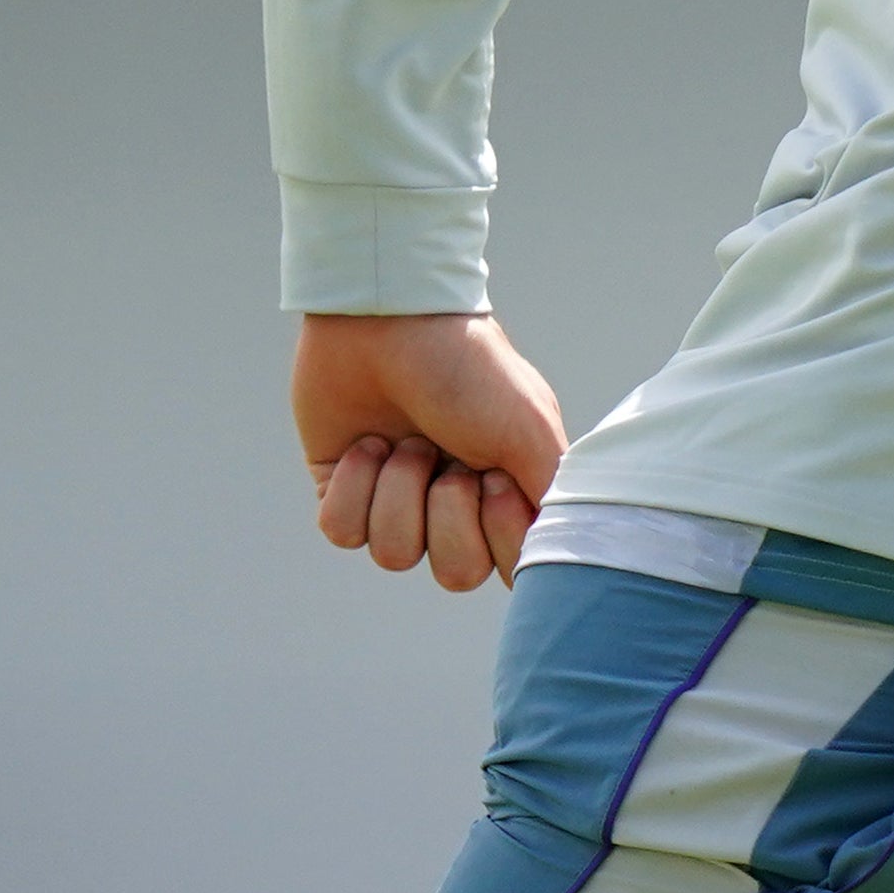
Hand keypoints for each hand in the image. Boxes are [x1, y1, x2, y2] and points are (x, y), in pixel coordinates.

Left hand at [295, 311, 567, 589]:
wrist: (389, 319)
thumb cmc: (470, 369)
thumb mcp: (531, 429)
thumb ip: (550, 500)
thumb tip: (552, 559)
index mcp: (506, 491)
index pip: (510, 566)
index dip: (498, 534)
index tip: (493, 480)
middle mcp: (454, 505)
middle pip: (455, 573)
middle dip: (446, 514)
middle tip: (447, 458)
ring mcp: (397, 500)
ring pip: (394, 556)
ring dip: (399, 492)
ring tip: (404, 440)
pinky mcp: (342, 491)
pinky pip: (343, 532)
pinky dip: (355, 486)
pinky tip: (367, 443)